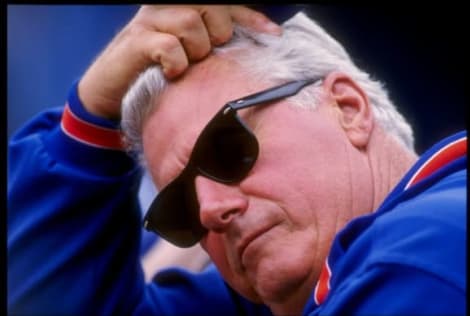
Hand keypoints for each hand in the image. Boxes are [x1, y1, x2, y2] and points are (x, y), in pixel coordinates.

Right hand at [78, 5, 281, 119]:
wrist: (109, 93)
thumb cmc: (154, 75)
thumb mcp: (188, 59)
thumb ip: (212, 48)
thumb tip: (251, 49)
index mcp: (181, 10)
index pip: (224, 7)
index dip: (250, 18)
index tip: (273, 36)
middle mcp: (165, 8)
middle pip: (210, 7)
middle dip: (217, 33)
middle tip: (204, 54)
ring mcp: (149, 22)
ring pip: (189, 21)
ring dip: (194, 49)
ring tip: (185, 65)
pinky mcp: (137, 41)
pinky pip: (169, 45)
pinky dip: (175, 62)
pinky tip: (171, 72)